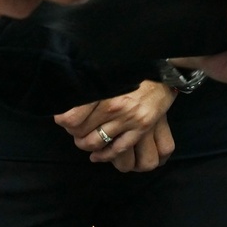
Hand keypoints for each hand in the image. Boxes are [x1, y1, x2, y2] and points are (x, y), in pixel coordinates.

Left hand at [57, 80, 177, 169]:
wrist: (162, 72)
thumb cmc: (132, 70)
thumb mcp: (108, 74)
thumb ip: (90, 86)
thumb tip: (69, 96)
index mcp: (102, 91)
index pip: (71, 117)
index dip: (64, 121)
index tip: (64, 119)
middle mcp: (113, 107)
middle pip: (81, 131)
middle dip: (74, 133)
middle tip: (74, 129)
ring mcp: (128, 120)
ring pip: (96, 142)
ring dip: (86, 144)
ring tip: (84, 140)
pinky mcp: (140, 129)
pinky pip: (117, 149)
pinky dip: (103, 155)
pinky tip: (96, 155)